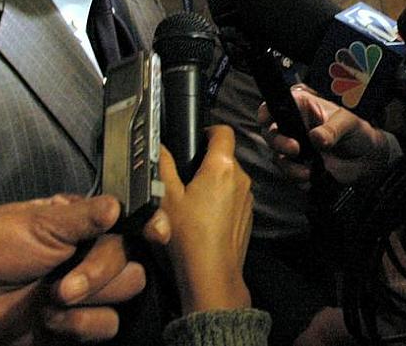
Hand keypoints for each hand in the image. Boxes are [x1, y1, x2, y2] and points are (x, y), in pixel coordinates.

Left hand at [0, 194, 145, 344]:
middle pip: (132, 262)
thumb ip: (87, 215)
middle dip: (103, 271)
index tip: (155, 232)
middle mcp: (86, 256)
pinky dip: (80, 325)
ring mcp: (81, 293)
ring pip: (124, 295)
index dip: (149, 225)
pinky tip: (50, 320)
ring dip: (91, 299)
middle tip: (67, 278)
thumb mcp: (38, 221)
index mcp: (82, 224)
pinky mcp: (70, 327)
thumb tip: (122, 205)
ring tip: (52, 299)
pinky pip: (104, 327)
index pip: (132, 222)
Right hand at [157, 127, 252, 312]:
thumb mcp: (164, 196)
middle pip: (224, 156)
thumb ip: (161, 164)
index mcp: (222, 167)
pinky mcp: (246, 217)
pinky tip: (200, 220)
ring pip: (228, 179)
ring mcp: (246, 199)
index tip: (194, 139)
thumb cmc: (189, 238)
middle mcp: (241, 179)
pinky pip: (232, 199)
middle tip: (181, 177)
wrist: (210, 275)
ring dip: (211, 184)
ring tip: (188, 203)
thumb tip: (158, 145)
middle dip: (204, 162)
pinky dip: (219, 203)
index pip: (223, 131)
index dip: (207, 131)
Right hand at [257, 86, 396, 184]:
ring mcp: (296, 148)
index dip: (267, 111)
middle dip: (278, 142)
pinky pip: (289, 174)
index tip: (268, 120)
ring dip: (289, 166)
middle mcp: (295, 127)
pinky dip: (298, 178)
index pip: (277, 105)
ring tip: (307, 171)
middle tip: (294, 149)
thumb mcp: (349, 123)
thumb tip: (316, 138)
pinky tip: (312, 177)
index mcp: (304, 108)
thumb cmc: (357, 132)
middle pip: (271, 132)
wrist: (367, 158)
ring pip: (278, 156)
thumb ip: (332, 129)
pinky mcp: (299, 166)